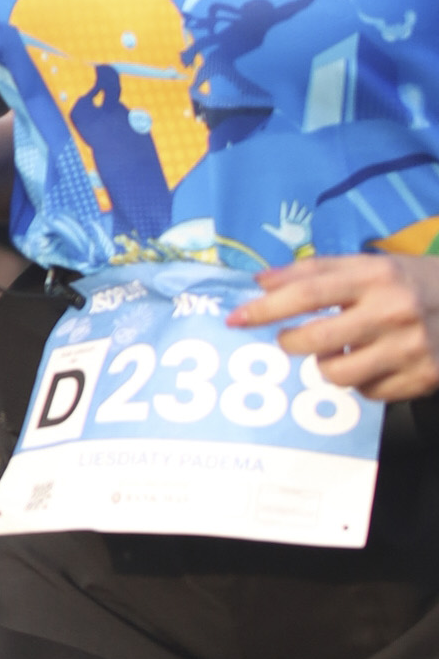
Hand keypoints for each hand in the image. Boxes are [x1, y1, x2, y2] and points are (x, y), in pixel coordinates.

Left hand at [233, 250, 438, 402]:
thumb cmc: (410, 282)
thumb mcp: (372, 265)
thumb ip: (317, 270)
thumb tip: (261, 282)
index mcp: (377, 275)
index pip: (309, 291)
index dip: (267, 307)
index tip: (237, 318)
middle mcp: (394, 311)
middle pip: (316, 339)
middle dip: (290, 343)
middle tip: (290, 339)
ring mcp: (410, 348)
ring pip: (337, 374)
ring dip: (326, 366)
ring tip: (338, 352)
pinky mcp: (422, 378)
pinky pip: (367, 393)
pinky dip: (360, 381)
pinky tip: (372, 364)